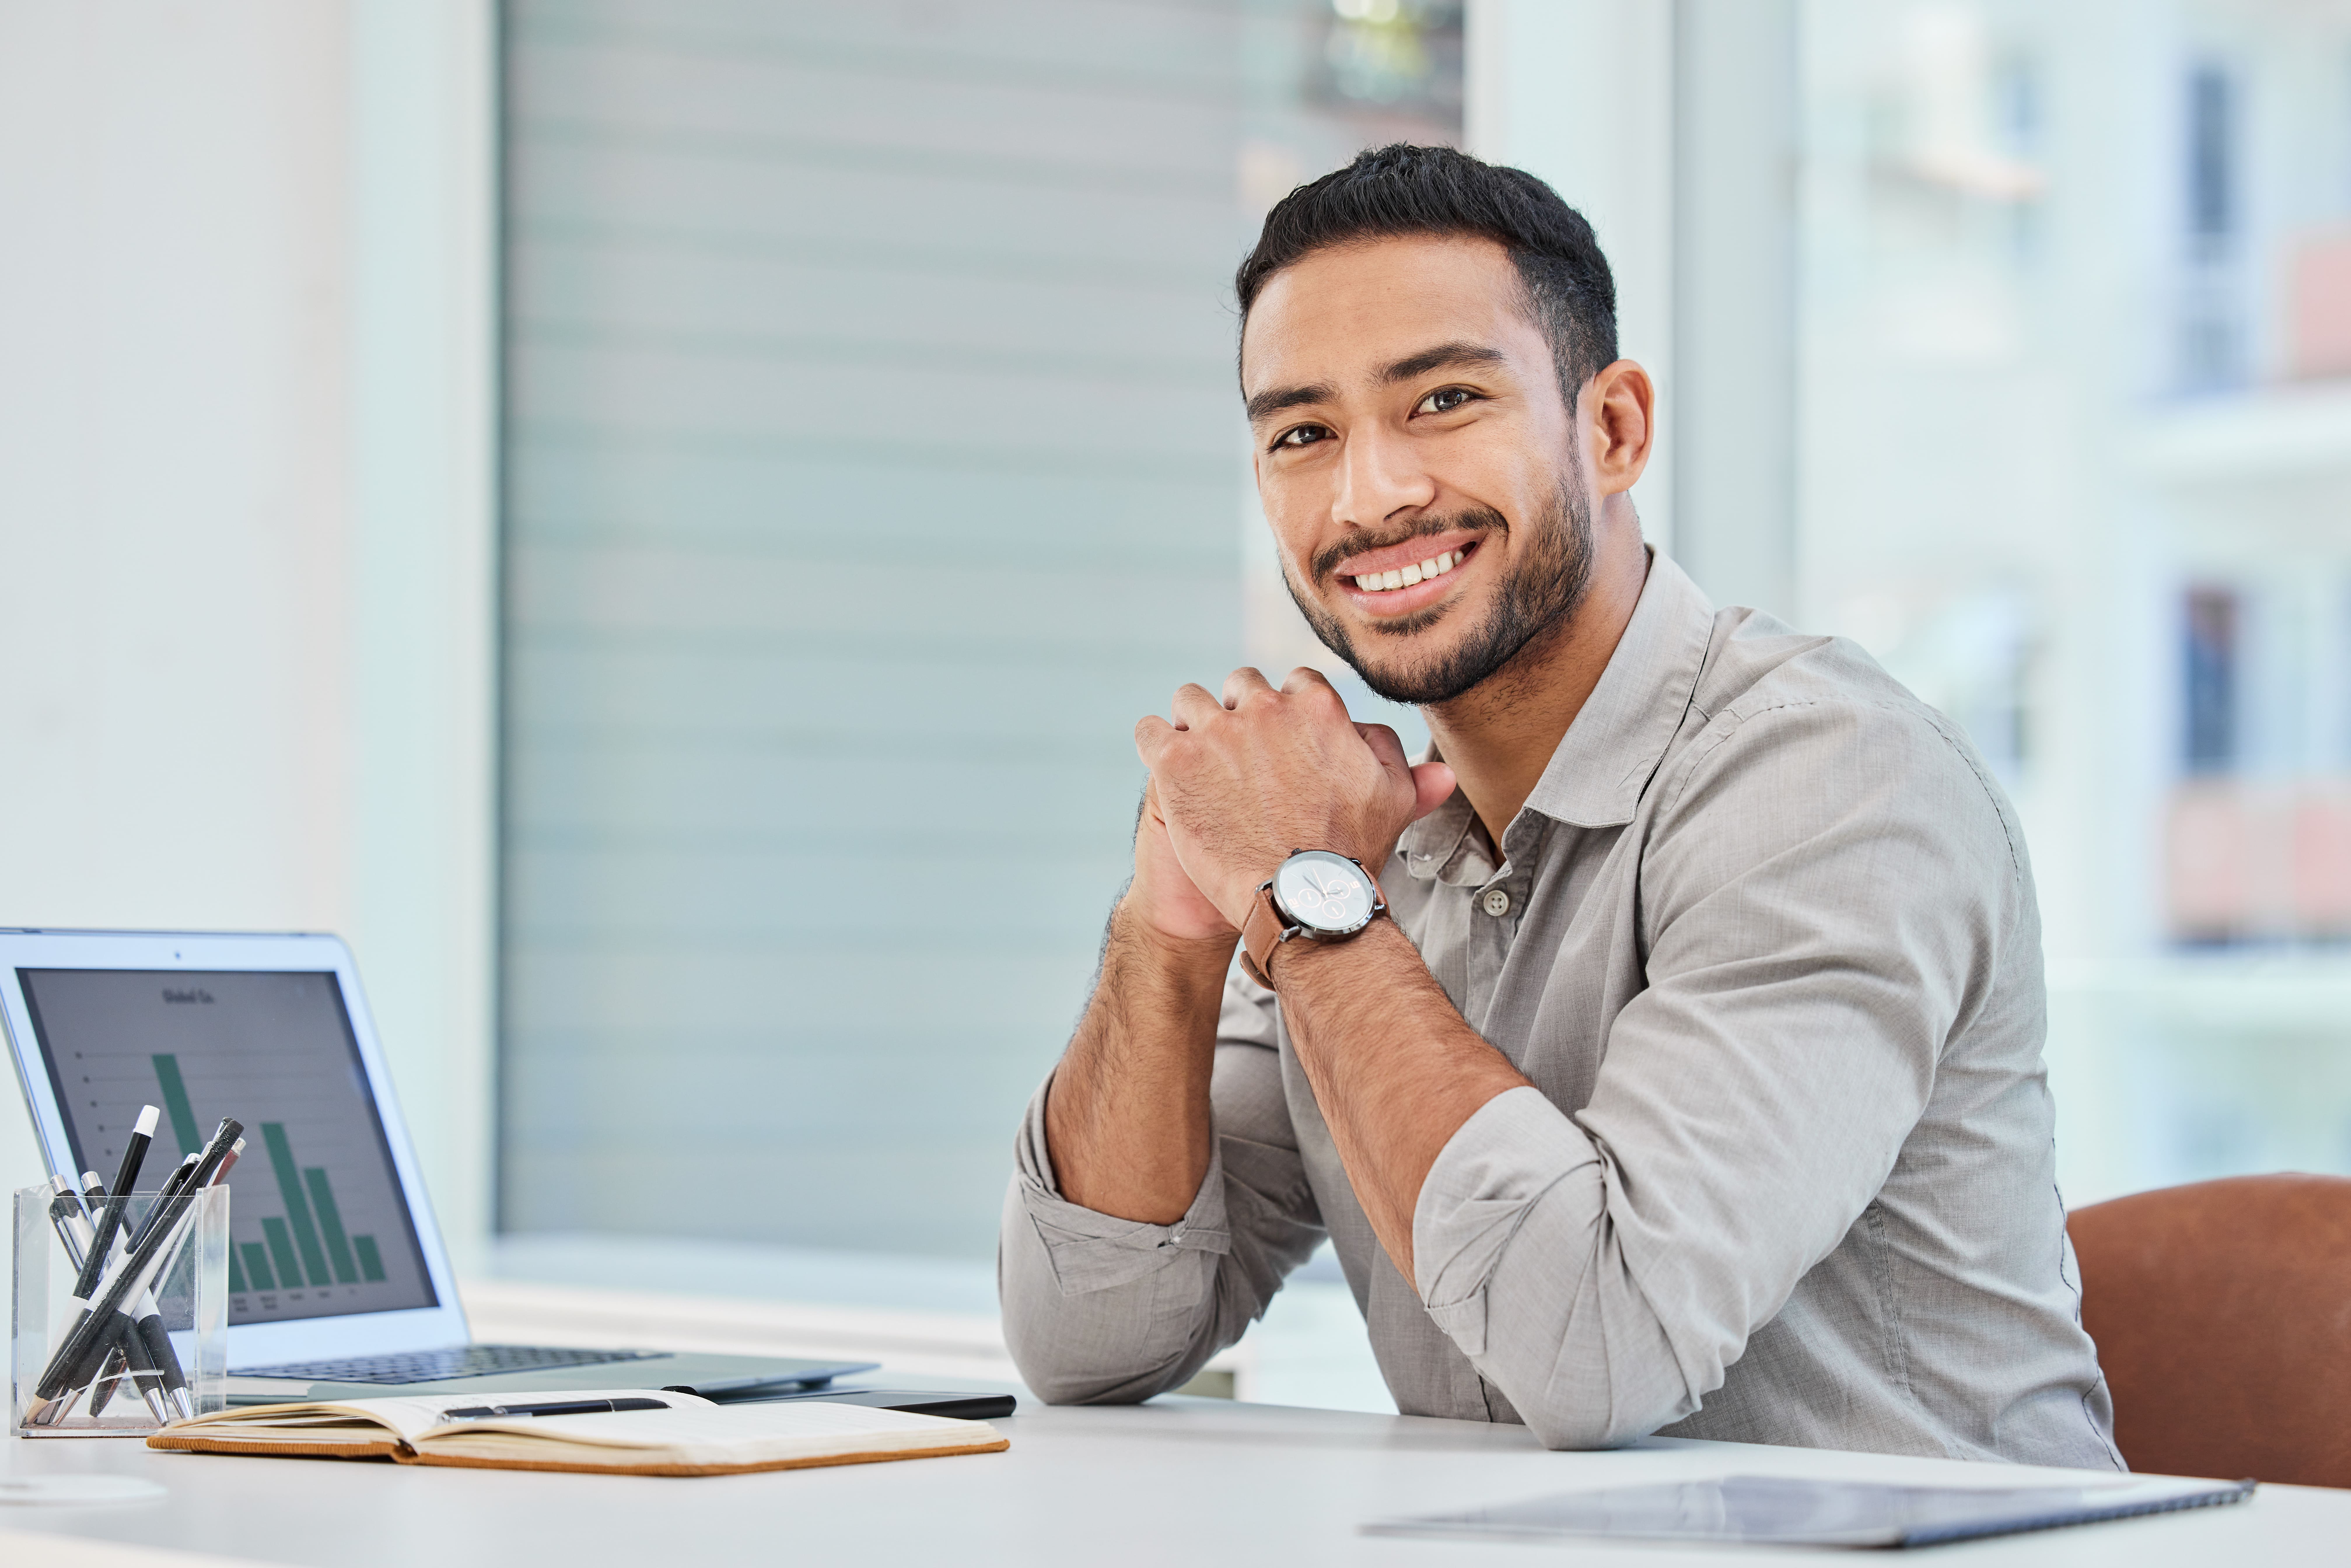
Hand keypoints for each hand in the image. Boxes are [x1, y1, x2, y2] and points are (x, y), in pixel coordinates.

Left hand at [1134, 667, 1456, 928]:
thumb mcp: (1392, 805)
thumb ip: (1408, 773)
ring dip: (1193, 724)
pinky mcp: (1176, 763)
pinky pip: (1150, 731)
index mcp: (1317, 706)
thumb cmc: (1347, 855)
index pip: (1293, 684)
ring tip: (1198, 762)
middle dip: (1238, 712)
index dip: (1284, 713)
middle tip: (1238, 755)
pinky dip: (1155, 746)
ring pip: (1190, 701)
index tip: (1279, 741)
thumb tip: (1439, 769)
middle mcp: (1265, 707)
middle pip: (1239, 685)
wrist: (1299, 900)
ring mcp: (1216, 732)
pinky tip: (1167, 771)